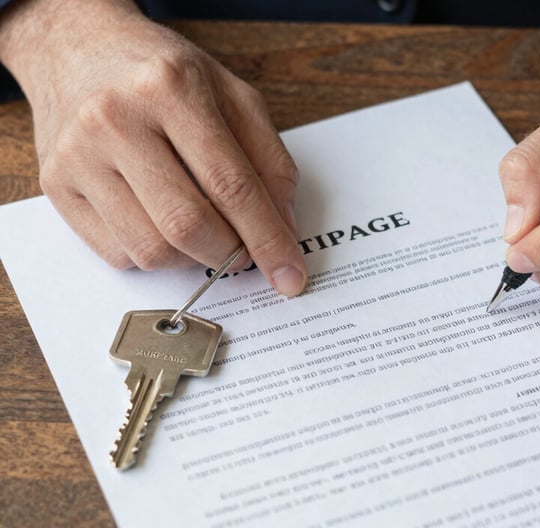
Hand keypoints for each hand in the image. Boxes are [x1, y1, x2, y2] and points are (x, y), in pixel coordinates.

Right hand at [0, 0, 306, 294]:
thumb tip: (284, 232)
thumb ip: (270, 163)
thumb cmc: (163, 75)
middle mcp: (115, 120)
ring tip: (204, 230)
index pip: (231, 185)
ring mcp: (78, 156)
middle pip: (187, 225)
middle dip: (230, 254)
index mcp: (170, 89)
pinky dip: (154, 255)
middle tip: (245, 250)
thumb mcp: (234, 96)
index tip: (290, 275)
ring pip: (151, 250)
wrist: (78, 47)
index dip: (267, 239)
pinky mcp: (57, 185)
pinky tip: (162, 223)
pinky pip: (118, 254)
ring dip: (193, 259)